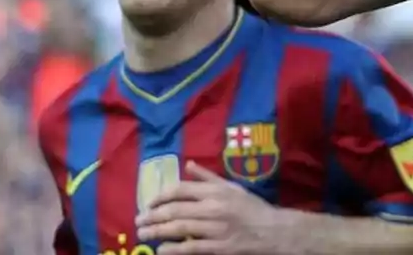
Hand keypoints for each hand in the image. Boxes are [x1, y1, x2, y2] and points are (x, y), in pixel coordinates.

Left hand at [136, 161, 285, 254]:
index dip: (161, 196)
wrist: (274, 230)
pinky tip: (162, 249)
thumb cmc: (252, 207)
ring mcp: (216, 228)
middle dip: (153, 215)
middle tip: (139, 220)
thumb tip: (187, 165)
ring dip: (158, 231)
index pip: (181, 190)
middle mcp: (213, 207)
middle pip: (175, 210)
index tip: (149, 202)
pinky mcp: (219, 247)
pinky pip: (192, 248)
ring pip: (180, 229)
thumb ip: (208, 177)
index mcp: (216, 191)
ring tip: (144, 233)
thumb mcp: (232, 187)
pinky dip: (174, 249)